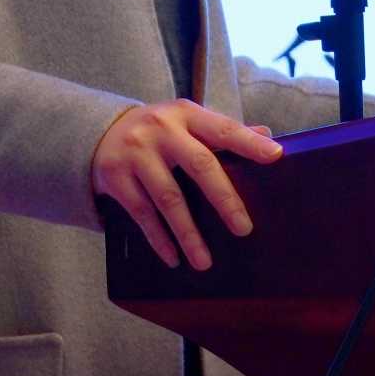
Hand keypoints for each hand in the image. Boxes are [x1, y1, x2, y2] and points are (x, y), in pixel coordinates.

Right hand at [90, 100, 280, 269]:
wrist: (99, 132)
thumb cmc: (159, 131)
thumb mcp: (187, 122)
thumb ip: (222, 131)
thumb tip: (267, 137)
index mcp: (186, 114)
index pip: (222, 128)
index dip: (249, 142)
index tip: (275, 156)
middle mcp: (161, 130)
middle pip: (199, 165)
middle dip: (224, 199)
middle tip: (243, 229)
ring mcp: (137, 153)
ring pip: (169, 198)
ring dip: (188, 233)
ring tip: (204, 261)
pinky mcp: (115, 177)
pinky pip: (142, 213)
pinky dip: (159, 238)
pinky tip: (173, 257)